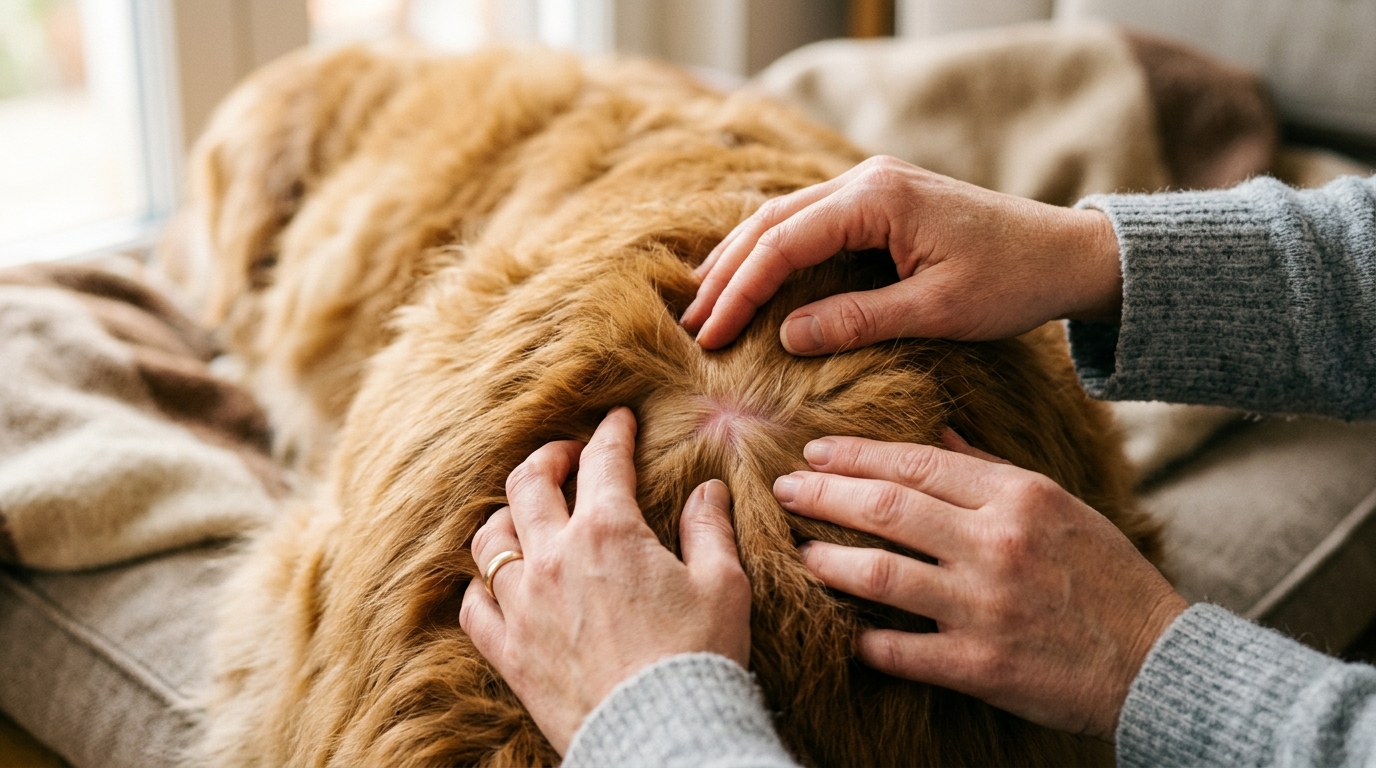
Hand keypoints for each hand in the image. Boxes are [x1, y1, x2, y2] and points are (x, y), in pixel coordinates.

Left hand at [459, 407, 751, 753]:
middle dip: (548, 458)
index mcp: (609, 531)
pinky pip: (473, 606)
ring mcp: (523, 605)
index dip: (612, 432)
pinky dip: (481, 586)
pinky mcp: (508, 651)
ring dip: (507, 516)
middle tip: (567, 456)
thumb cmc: (699, 656)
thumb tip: (709, 491)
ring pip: (490, 539)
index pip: (604, 460)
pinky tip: (496, 582)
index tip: (619, 420)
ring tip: (526, 515)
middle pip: (528, 483)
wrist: (662, 734)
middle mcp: (554, 557)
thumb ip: (709, 529)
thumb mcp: (724, 584)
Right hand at [682, 156, 1121, 352]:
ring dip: (743, 259)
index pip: (784, 242)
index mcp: (877, 199)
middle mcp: (866, 181)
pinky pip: (810, 223)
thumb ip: (859, 320)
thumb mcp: (937, 311)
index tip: (711, 334)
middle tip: (693, 323)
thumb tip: (785, 336)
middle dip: (727, 273)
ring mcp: (872, 186)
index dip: (741, 290)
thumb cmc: (1011, 282)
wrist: (1067, 252)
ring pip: (784, 218)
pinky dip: (773, 251)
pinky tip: (752, 277)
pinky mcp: (879, 203)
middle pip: (772, 222)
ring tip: (706, 302)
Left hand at [775, 430, 1186, 741]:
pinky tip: (846, 630)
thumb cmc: (1106, 576)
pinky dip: (866, 639)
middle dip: (824, 494)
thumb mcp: (1058, 504)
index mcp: (1018, 496)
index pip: (916, 462)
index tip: (815, 452)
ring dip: (829, 561)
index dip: (856, 454)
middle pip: (887, 507)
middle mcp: (997, 543)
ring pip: (880, 573)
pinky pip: (900, 648)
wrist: (1157, 660)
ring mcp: (985, 606)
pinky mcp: (981, 665)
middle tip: (784, 490)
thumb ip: (991, 467)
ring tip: (801, 554)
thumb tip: (935, 428)